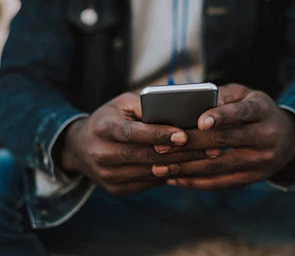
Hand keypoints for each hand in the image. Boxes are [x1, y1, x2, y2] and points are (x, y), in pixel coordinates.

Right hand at [55, 93, 214, 194]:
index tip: (184, 135)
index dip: (159, 135)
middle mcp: (103, 155)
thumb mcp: (121, 104)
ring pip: (151, 173)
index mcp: (104, 129)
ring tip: (205, 158)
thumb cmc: (108, 119)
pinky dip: (168, 175)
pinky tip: (185, 166)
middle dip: (181, 153)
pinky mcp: (115, 189)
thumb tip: (177, 113)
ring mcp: (108, 176)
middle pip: (147, 156)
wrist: (80, 147)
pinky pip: (148, 183)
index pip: (134, 134)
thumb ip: (146, 106)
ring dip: (180, 165)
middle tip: (210, 148)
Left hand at [152, 84, 294, 189]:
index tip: (199, 121)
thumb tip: (191, 104)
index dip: (220, 117)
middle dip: (189, 145)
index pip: (241, 113)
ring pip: (218, 167)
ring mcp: (260, 162)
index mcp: (262, 111)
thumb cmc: (257, 111)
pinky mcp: (252, 179)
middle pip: (223, 142)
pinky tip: (176, 179)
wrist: (288, 138)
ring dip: (186, 169)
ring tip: (160, 168)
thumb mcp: (246, 95)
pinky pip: (221, 184)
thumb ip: (222, 97)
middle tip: (161, 146)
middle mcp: (265, 138)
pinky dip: (196, 182)